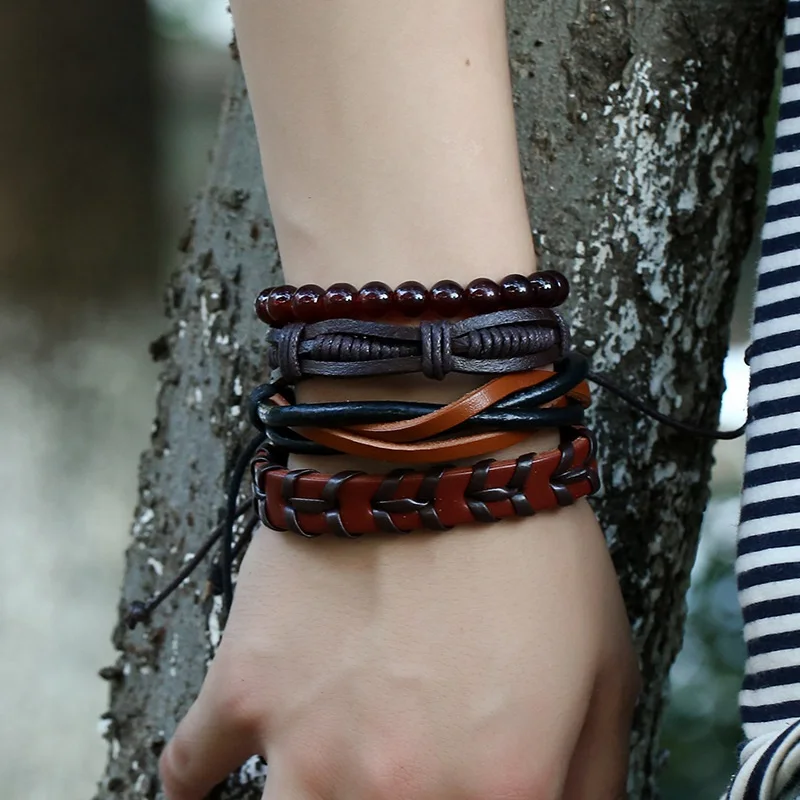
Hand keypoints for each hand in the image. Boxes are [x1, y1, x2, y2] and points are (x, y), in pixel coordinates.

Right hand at [159, 498, 639, 799]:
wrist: (436, 448)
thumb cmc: (530, 546)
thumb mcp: (606, 667)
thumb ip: (595, 780)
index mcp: (502, 795)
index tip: (475, 795)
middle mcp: (397, 794)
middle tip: (393, 779)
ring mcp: (308, 747)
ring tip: (312, 792)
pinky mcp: (246, 688)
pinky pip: (190, 765)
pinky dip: (189, 784)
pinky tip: (195, 792)